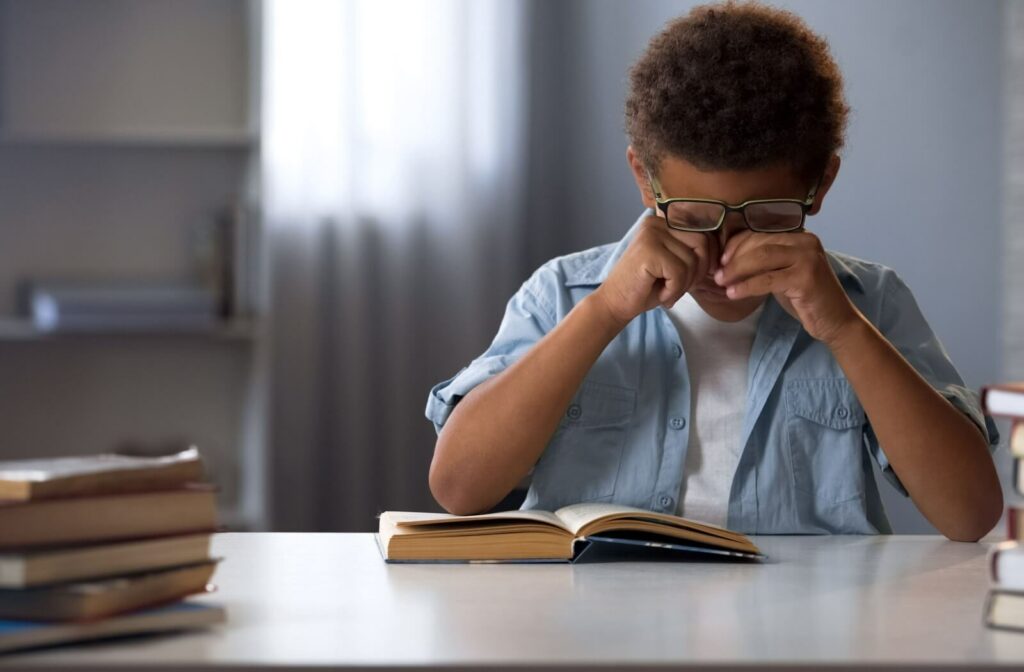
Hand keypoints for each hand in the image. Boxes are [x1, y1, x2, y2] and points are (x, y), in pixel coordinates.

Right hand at [593, 215, 716, 327]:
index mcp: (664, 221)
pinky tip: (662, 295)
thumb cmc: (647, 286)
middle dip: (698, 272)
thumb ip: (694, 252)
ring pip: (692, 260)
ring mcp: (651, 234)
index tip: (693, 278)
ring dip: (684, 284)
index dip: (707, 259)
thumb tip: (725, 254)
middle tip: (681, 288)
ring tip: (668, 292)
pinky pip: (679, 272)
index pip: (704, 232)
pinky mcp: (648, 251)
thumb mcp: (675, 263)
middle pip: (702, 243)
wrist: (615, 303)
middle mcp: (657, 222)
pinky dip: (675, 290)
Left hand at [715, 229, 861, 344]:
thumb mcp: (782, 274)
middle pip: (759, 244)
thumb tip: (729, 259)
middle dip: (734, 259)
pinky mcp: (806, 277)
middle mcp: (805, 241)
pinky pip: (768, 279)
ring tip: (721, 283)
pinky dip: (747, 286)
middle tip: (717, 274)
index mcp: (799, 236)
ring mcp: (807, 258)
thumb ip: (764, 262)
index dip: (737, 244)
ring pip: (761, 258)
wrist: (836, 321)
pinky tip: (733, 294)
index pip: (761, 233)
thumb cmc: (805, 299)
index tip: (721, 259)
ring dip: (737, 271)